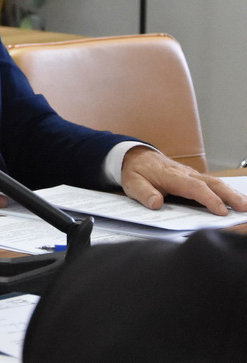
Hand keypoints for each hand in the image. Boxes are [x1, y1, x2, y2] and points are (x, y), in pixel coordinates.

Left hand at [121, 146, 246, 214]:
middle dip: (230, 196)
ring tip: (245, 206)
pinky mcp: (192, 177)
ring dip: (232, 193)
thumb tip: (156, 203)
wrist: (134, 155)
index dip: (209, 199)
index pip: (194, 188)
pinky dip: (225, 191)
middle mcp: (185, 173)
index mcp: (172, 176)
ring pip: (215, 182)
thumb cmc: (135, 171)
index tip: (222, 211)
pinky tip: (235, 200)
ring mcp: (191, 174)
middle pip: (212, 183)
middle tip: (244, 208)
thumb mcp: (132, 183)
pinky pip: (211, 183)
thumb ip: (144, 193)